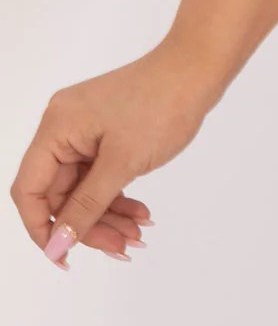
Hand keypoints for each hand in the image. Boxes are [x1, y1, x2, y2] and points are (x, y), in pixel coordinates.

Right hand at [10, 43, 222, 267]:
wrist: (200, 68)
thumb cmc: (161, 107)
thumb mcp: (122, 164)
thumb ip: (85, 207)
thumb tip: (56, 246)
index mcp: (56, 128)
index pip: (30, 190)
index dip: (42, 229)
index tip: (66, 258)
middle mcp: (64, 127)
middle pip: (61, 193)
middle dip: (89, 224)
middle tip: (122, 248)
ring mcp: (87, 129)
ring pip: (85, 188)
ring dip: (108, 215)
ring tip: (137, 235)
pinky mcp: (108, 132)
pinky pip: (102, 174)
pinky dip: (118, 195)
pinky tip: (141, 214)